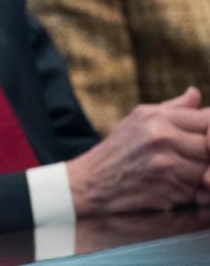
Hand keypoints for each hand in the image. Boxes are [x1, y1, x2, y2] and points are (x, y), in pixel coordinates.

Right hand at [67, 86, 209, 216]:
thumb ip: (172, 109)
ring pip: (208, 170)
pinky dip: (194, 193)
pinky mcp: (168, 189)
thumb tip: (195, 93)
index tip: (204, 140)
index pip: (208, 120)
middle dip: (206, 156)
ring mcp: (165, 164)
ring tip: (184, 175)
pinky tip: (178, 189)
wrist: (89, 185)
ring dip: (201, 176)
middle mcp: (161, 137)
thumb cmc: (116, 152)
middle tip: (192, 159)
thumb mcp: (137, 121)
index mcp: (155, 117)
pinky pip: (199, 191)